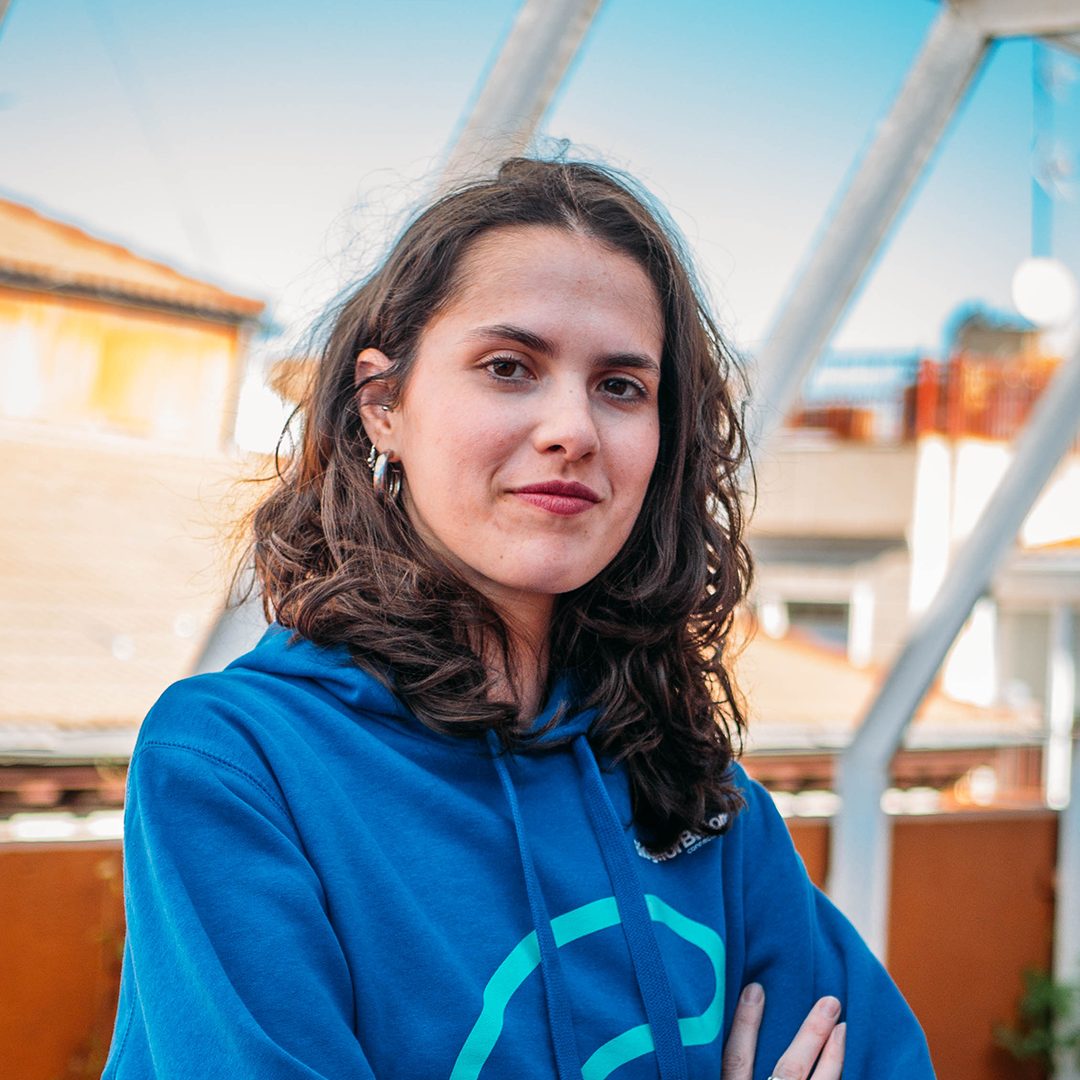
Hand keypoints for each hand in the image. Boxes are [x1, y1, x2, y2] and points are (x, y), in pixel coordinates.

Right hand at [721, 983, 844, 1078]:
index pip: (736, 1058)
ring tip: (843, 1026)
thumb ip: (729, 1067)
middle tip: (830, 1002)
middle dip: (812, 1035)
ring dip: (834, 1056)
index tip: (755, 988)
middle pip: (790, 1069)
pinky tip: (843, 1061)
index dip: (745, 1023)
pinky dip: (836, 1075)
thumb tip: (728, 1023)